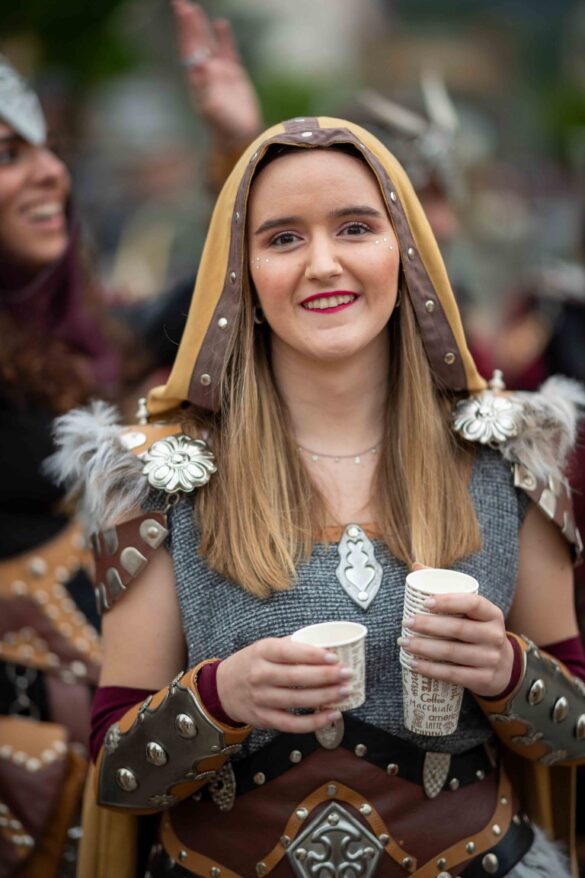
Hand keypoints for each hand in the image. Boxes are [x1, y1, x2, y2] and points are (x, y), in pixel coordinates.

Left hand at [172, 0, 262, 150]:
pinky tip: (221, 24)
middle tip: (180, 2)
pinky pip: (228, 52)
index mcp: (198, 81)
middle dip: (188, 23)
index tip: (183, 12)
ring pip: (209, 44)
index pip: (190, 50)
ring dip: (201, 27)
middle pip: (195, 43)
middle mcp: (206, 74)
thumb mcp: (215, 111)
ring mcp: (220, 74)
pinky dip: (224, 38)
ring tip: (192, 8)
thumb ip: (208, 89)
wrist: (240, 139)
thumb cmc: (226, 129)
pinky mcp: (235, 76)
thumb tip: (202, 65)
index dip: (186, 31)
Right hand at [216, 637, 352, 731]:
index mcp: (262, 652)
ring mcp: (261, 699)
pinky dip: (314, 722)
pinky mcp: (264, 718)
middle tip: (347, 674)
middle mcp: (260, 675)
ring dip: (324, 697)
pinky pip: (292, 724)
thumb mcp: (264, 647)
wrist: (221, 688)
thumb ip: (290, 647)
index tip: (334, 657)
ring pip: (297, 700)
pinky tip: (331, 715)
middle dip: (326, 676)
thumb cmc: (250, 664)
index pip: (289, 652)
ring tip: (344, 692)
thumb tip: (324, 646)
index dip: (313, 655)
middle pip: (296, 677)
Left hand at [398, 591, 514, 697]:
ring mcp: (491, 659)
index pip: (472, 603)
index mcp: (492, 613)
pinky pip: (453, 674)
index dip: (448, 601)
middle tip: (407, 623)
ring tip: (404, 642)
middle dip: (428, 626)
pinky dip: (431, 669)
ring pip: (453, 652)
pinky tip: (414, 664)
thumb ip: (447, 588)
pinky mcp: (484, 679)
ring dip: (424, 648)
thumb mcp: (472, 611)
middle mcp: (495, 635)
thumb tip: (416, 566)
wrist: (503, 667)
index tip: (425, 602)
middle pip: (458, 628)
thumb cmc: (478, 630)